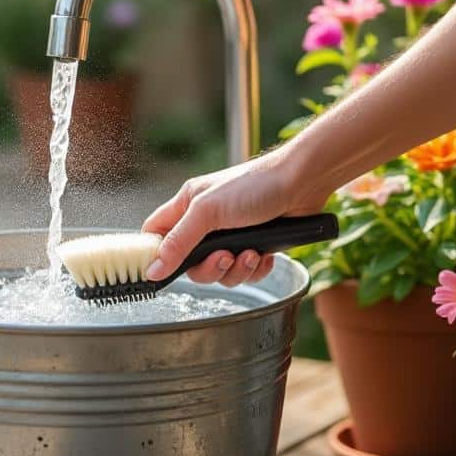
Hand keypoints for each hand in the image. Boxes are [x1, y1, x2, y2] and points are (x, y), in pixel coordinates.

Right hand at [142, 149, 329, 285]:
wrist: (302, 183)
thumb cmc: (254, 185)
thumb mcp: (208, 212)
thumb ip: (178, 242)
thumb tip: (152, 270)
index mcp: (188, 206)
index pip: (157, 234)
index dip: (156, 254)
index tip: (161, 271)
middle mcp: (207, 223)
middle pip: (191, 263)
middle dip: (209, 268)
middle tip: (224, 257)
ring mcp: (232, 236)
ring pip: (221, 272)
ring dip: (236, 269)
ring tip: (251, 253)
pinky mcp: (255, 245)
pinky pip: (246, 272)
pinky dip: (255, 269)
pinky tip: (264, 255)